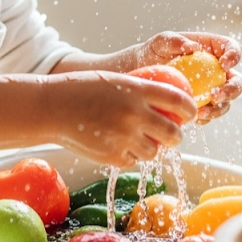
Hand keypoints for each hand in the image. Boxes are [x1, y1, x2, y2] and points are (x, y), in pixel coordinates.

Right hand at [45, 70, 196, 166]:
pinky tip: (119, 145)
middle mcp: (134, 114)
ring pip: (155, 151)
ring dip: (151, 147)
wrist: (51, 107)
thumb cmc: (81, 89)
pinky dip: (130, 155)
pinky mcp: (113, 156)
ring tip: (139, 139)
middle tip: (171, 133)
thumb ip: (140, 91)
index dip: (190, 109)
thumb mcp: (115, 80)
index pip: (178, 101)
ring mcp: (124, 137)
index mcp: (137, 90)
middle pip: (174, 134)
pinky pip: (133, 161)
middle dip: (176, 135)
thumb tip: (168, 104)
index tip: (190, 113)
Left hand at [135, 31, 241, 123]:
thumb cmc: (154, 51)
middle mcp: (216, 70)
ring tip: (202, 112)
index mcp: (213, 49)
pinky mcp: (203, 104)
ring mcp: (211, 88)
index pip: (232, 49)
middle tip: (216, 96)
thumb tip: (193, 46)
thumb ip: (176, 40)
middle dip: (232, 90)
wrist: (142, 71)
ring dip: (219, 109)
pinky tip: (193, 117)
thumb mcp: (162, 41)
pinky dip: (205, 117)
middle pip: (237, 80)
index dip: (234, 56)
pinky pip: (210, 113)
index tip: (224, 65)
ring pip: (226, 101)